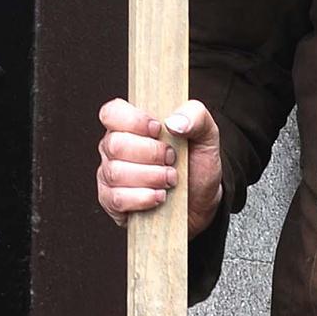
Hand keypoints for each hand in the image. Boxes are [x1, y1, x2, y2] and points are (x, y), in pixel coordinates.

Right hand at [96, 97, 223, 239]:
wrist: (201, 202)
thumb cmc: (196, 165)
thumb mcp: (206, 135)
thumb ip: (196, 116)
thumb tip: (173, 121)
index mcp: (132, 125)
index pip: (112, 113)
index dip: (133, 120)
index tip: (158, 129)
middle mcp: (115, 148)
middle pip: (115, 144)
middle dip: (151, 153)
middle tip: (172, 159)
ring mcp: (110, 174)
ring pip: (116, 172)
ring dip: (151, 177)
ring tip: (171, 178)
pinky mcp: (112, 201)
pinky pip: (117, 198)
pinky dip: (143, 198)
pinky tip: (159, 196)